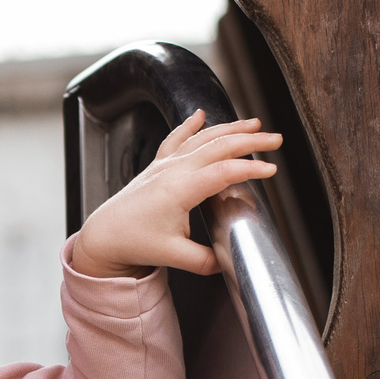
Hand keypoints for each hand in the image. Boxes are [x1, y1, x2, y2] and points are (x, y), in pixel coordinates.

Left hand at [65, 112, 281, 279]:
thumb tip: (225, 264)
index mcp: (180, 190)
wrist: (104, 235)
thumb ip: (204, 260)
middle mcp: (173, 171)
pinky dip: (190, 125)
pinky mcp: (158, 166)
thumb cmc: (134, 242)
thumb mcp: (173, 256)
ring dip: (230, 128)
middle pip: (218, 146)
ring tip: (254, 124)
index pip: (223, 172)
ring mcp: (165, 165)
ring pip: (202, 138)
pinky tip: (201, 114)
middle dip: (250, 141)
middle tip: (275, 140)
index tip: (271, 169)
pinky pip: (176, 138)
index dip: (249, 169)